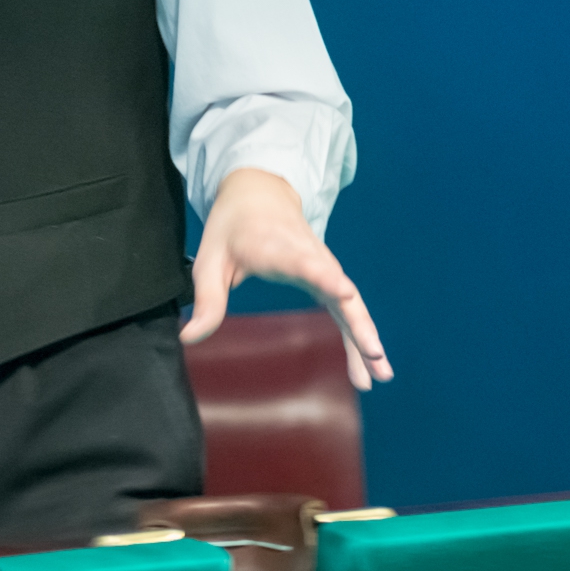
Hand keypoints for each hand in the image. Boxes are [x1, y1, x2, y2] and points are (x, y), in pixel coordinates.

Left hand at [180, 167, 393, 389]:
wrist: (260, 194)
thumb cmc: (232, 227)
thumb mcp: (210, 259)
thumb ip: (206, 299)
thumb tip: (189, 337)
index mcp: (279, 247)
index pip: (305, 262)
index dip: (324, 277)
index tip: (343, 292)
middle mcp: (311, 258)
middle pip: (340, 291)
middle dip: (359, 323)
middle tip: (374, 354)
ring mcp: (325, 269)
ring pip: (352, 306)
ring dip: (367, 339)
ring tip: (380, 376)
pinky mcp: (329, 281)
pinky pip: (348, 312)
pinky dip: (359, 338)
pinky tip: (367, 371)